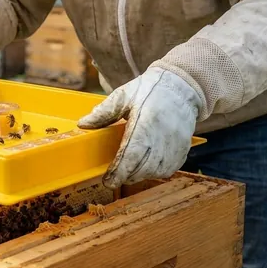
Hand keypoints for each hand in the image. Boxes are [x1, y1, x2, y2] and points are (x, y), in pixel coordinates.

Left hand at [78, 67, 201, 188]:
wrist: (181, 87)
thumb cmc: (150, 90)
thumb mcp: (124, 96)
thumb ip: (104, 112)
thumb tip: (83, 124)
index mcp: (146, 121)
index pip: (132, 153)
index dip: (119, 171)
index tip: (108, 181)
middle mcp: (163, 135)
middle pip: (143, 167)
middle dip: (126, 176)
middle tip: (113, 177)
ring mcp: (175, 143)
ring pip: (156, 172)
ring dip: (140, 175)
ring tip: (128, 170)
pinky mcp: (183, 149)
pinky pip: (169, 169)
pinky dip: (155, 172)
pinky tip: (145, 167)